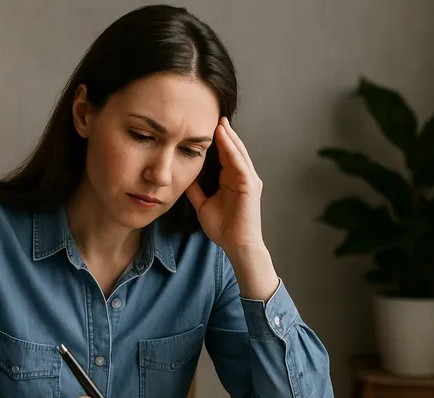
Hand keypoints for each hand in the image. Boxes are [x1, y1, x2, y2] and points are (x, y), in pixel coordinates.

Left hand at [185, 117, 264, 254]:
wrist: (237, 245)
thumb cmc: (223, 228)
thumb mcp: (202, 205)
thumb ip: (195, 190)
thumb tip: (183, 178)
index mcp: (231, 180)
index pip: (224, 155)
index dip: (216, 141)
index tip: (205, 127)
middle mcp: (242, 177)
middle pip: (233, 150)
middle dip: (225, 133)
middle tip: (215, 116)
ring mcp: (248, 180)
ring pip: (238, 152)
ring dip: (229, 137)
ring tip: (220, 121)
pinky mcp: (250, 185)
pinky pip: (240, 163)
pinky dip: (232, 149)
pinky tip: (225, 138)